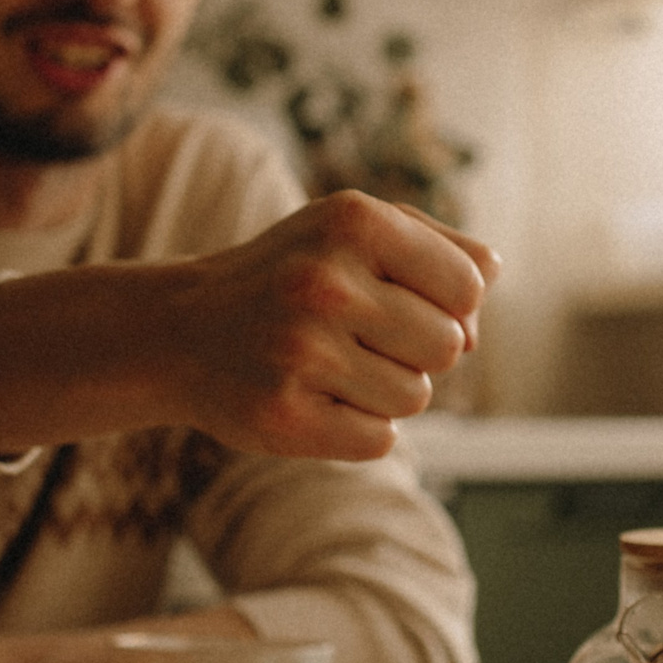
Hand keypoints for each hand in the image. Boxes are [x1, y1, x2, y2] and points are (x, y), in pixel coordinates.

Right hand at [163, 191, 494, 458]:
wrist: (181, 330)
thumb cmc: (294, 275)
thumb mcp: (357, 232)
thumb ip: (444, 250)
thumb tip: (480, 312)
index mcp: (354, 222)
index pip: (468, 286)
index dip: (450, 305)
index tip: (403, 300)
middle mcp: (325, 282)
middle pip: (448, 348)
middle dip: (418, 350)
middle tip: (360, 336)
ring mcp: (301, 352)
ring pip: (416, 398)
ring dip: (386, 390)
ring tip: (331, 365)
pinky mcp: (284, 417)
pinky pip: (379, 440)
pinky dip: (358, 427)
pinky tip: (315, 398)